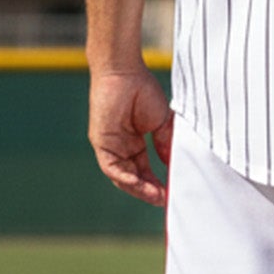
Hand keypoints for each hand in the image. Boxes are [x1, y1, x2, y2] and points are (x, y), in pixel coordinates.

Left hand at [89, 67, 173, 205]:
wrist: (124, 71)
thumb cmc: (142, 90)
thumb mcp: (161, 123)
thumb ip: (166, 145)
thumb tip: (173, 166)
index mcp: (134, 144)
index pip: (145, 172)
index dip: (158, 184)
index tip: (173, 194)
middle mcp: (121, 149)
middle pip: (134, 179)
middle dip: (150, 192)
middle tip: (166, 201)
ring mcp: (109, 147)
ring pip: (122, 177)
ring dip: (139, 189)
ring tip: (157, 197)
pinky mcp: (101, 143)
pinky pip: (111, 167)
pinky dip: (125, 178)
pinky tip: (139, 184)